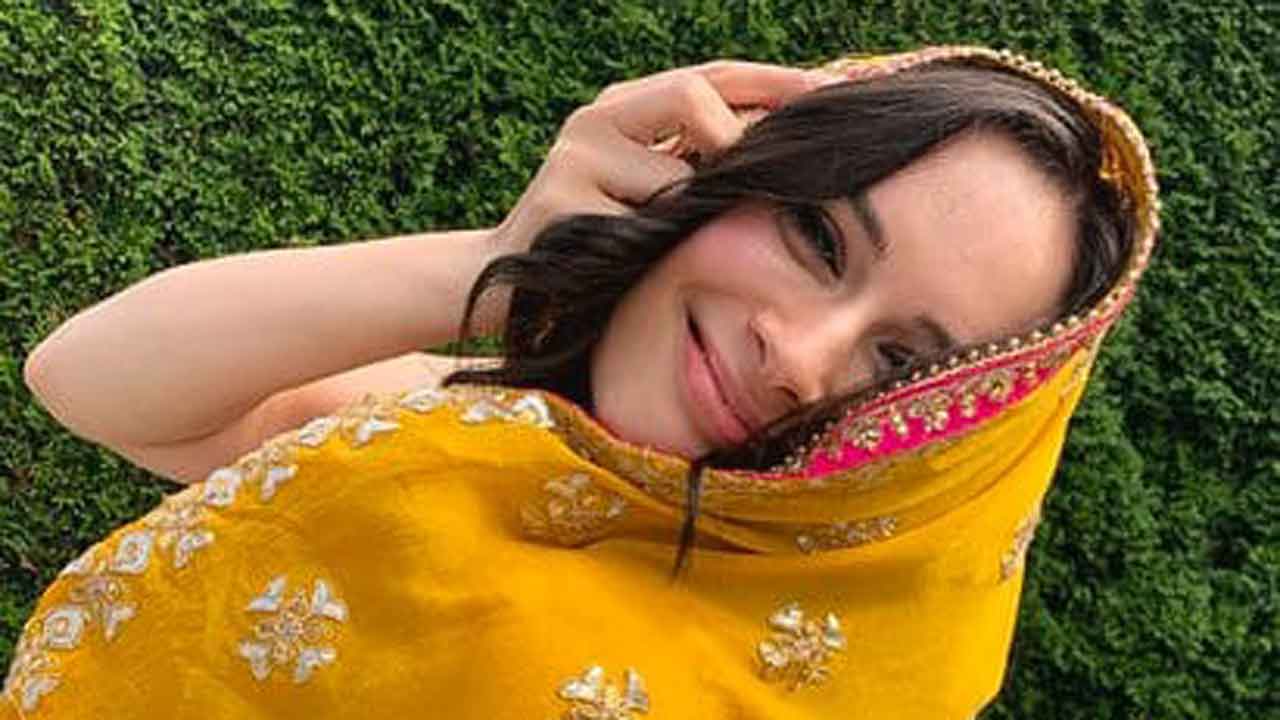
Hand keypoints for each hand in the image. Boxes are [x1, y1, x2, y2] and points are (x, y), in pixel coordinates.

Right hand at [493, 60, 832, 253]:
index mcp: (623, 108)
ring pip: (674, 173)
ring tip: (671, 243)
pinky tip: (637, 265)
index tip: (833, 93)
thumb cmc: (595, 244)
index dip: (776, 82)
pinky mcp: (560, 204)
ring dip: (688, 215)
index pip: (713, 76)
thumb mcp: (649, 195)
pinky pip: (642, 224)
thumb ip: (697, 165)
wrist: (508, 284)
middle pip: (693, 93)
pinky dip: (655, 248)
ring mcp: (573, 157)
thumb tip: (784, 152)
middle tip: (770, 175)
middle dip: (739, 137)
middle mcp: (596, 118)